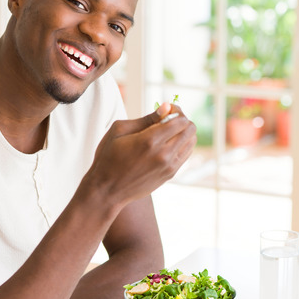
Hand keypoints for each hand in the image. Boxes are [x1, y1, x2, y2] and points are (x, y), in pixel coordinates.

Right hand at [79, 102, 196, 208]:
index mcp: (149, 140)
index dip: (176, 110)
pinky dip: (181, 145)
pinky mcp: (170, 175)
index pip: (180, 120)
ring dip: (183, 132)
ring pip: (191, 141)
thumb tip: (167, 107)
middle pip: (190, 129)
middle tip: (168, 119)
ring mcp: (169, 166)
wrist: (107, 190)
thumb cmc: (108, 157)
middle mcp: (163, 154)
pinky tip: (167, 144)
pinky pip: (186, 154)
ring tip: (167, 132)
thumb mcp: (119, 130)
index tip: (166, 110)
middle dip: (182, 119)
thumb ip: (146, 118)